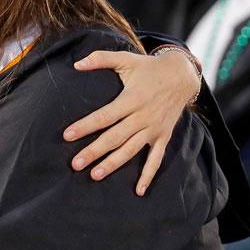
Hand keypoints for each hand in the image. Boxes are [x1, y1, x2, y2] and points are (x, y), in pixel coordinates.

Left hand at [64, 48, 199, 195]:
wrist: (182, 76)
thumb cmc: (148, 67)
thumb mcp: (126, 59)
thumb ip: (101, 59)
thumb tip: (76, 64)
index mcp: (132, 99)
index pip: (104, 116)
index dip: (86, 126)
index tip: (67, 135)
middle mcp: (143, 116)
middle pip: (115, 137)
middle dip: (94, 151)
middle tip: (75, 164)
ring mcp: (154, 129)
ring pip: (131, 150)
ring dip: (113, 164)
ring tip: (95, 175)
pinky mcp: (163, 136)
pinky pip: (156, 159)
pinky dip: (148, 175)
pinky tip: (138, 190)